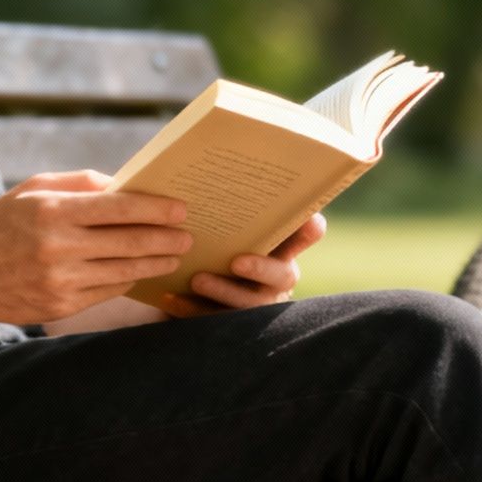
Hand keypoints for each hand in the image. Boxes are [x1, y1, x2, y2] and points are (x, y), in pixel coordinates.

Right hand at [0, 170, 191, 324]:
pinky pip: (106, 292)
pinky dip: (128, 281)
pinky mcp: (60, 307)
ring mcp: (60, 281)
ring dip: (155, 263)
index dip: (157, 208)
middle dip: (165, 238)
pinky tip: (141, 272)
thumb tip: (128, 185)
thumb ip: (81, 183)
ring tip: (174, 255)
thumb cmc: (0, 223)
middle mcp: (58, 247)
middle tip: (188, 235)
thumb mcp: (33, 189)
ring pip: (124, 271)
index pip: (120, 208)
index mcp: (53, 211)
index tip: (181, 208)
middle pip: (130, 242)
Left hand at [162, 213, 326, 316]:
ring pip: (247, 304)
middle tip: (237, 260)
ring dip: (223, 291)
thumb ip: (229, 209)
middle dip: (261, 268)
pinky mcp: (225, 326)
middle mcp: (274, 281)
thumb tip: (216, 154)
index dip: (309, 232)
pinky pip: (210, 320)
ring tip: (197, 278)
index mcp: (280, 251)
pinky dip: (189, 308)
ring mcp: (253, 307)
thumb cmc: (210, 246)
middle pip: (281, 277)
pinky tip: (169, 297)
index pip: (303, 238)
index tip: (312, 222)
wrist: (185, 289)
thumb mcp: (222, 228)